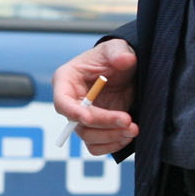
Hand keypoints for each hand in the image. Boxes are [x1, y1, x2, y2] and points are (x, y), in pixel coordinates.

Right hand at [53, 38, 138, 156]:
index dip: (73, 113)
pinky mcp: (95, 129)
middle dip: (104, 125)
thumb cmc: (113, 57)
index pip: (62, 102)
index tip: (90, 118)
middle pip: (78, 123)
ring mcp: (83, 118)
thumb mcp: (116, 48)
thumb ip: (119, 52)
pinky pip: (97, 146)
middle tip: (128, 122)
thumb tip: (124, 60)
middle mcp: (71, 102)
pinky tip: (127, 136)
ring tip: (133, 129)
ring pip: (89, 138)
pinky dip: (112, 145)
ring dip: (111, 137)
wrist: (126, 71)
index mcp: (66, 80)